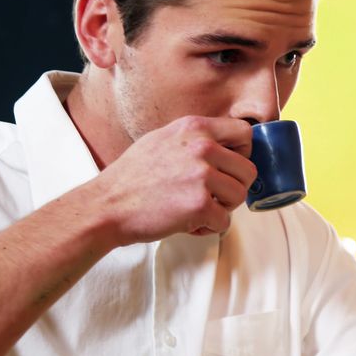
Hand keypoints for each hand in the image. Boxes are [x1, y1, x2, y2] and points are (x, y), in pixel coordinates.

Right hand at [82, 116, 255, 244]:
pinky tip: (189, 224)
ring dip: (223, 208)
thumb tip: (228, 148)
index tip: (229, 169)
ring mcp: (202, 176)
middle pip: (249, 170)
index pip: (245, 133)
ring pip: (240, 196)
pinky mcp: (200, 204)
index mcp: (194, 127)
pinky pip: (225, 221)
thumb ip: (196, 140)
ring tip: (198, 210)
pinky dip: (210, 228)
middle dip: (234, 187)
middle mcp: (202, 147)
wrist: (106, 205)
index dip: (243, 154)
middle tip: (212, 197)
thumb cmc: (132, 177)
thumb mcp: (163, 139)